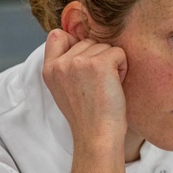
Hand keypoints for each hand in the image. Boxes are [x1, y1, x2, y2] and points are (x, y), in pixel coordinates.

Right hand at [42, 30, 128, 147]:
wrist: (97, 136)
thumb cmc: (89, 116)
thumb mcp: (65, 89)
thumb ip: (67, 66)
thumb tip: (80, 40)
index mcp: (49, 69)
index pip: (57, 35)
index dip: (75, 43)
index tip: (85, 65)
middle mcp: (61, 63)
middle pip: (88, 41)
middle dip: (99, 59)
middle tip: (98, 86)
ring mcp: (79, 62)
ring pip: (104, 46)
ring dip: (112, 64)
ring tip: (106, 87)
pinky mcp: (99, 64)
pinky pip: (119, 52)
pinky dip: (123, 67)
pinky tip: (116, 86)